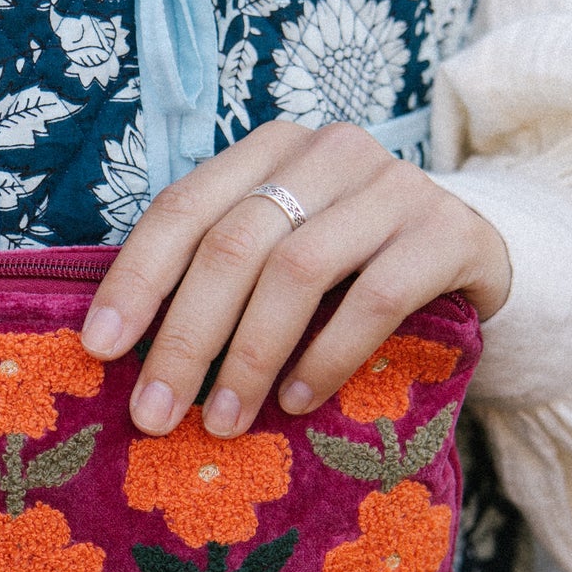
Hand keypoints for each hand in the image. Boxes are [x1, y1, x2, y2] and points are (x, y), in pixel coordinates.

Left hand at [80, 120, 510, 435]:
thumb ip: (218, 276)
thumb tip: (124, 352)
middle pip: (234, 243)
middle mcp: (329, 152)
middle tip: (154, 414)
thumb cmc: (352, 267)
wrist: (473, 258)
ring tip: (224, 421)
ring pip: (297, 269)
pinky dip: (328, 355)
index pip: (183, 207)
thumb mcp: (281, 254)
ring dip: (251, 356)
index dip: (135, 279)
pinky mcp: (449, 231)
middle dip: (185, 338)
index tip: (99, 349)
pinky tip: (299, 400)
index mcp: (270, 151)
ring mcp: (395, 186)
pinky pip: (375, 297)